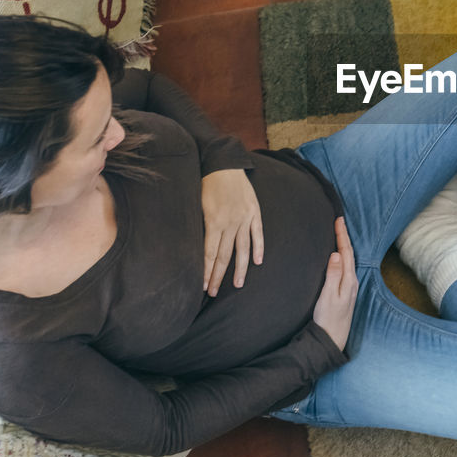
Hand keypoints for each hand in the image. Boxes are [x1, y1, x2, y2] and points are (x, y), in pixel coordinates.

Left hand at [201, 169, 263, 295]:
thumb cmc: (206, 184)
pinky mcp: (254, 212)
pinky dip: (258, 248)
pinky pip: (257, 234)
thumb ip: (201, 226)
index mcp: (214, 221)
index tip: (203, 286)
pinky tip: (258, 262)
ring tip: (238, 285)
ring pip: (242, 249)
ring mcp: (244, 218)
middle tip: (214, 292)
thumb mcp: (198, 204)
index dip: (207, 272)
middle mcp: (230, 222)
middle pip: (224, 255)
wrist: (224, 164)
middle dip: (218, 276)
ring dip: (240, 269)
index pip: (210, 254)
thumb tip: (198, 249)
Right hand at [313, 217, 357, 351]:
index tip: (338, 220)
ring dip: (344, 246)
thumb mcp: (328, 296)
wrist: (332, 339)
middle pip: (348, 254)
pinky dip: (342, 257)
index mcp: (348, 280)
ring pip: (348, 260)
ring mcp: (349, 287)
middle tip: (339, 221)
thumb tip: (336, 254)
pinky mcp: (345, 292)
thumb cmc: (328, 319)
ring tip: (339, 234)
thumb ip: (332, 275)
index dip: (342, 235)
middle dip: (344, 237)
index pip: (346, 252)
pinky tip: (339, 256)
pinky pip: (345, 268)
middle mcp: (351, 281)